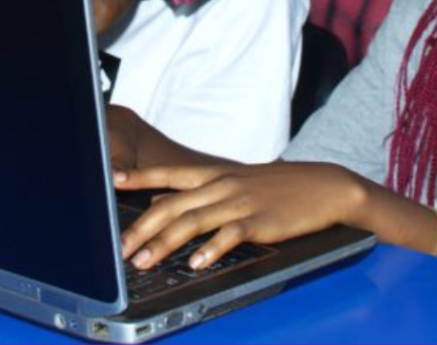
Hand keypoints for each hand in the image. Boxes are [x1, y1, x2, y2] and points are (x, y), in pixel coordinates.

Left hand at [117, 161, 361, 270]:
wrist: (323, 185)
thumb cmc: (276, 187)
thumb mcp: (234, 183)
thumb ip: (198, 193)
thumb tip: (160, 204)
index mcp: (214, 174)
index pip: (168, 174)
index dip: (140, 176)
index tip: (113, 179)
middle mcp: (222, 184)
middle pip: (172, 204)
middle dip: (142, 227)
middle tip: (120, 248)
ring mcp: (240, 202)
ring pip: (193, 220)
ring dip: (165, 243)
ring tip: (144, 261)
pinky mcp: (259, 221)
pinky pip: (229, 235)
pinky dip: (210, 250)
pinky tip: (196, 263)